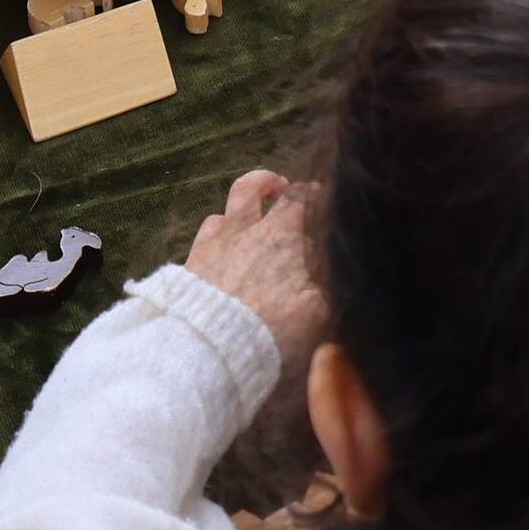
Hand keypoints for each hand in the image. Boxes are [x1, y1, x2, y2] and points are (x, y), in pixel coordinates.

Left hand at [186, 168, 329, 373]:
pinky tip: (225, 237)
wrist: (214, 346)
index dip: (312, 193)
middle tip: (286, 190)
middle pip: (256, 187)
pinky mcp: (195, 258)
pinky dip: (220, 227)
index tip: (321, 196)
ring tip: (256, 204)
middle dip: (274, 184)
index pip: (301, 198)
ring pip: (228, 203)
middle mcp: (248, 229)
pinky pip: (207, 227)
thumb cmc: (272, 327)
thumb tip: (333, 271)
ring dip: (245, 199)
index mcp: (283, 236)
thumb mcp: (316, 312)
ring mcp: (217, 240)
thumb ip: (327, 286)